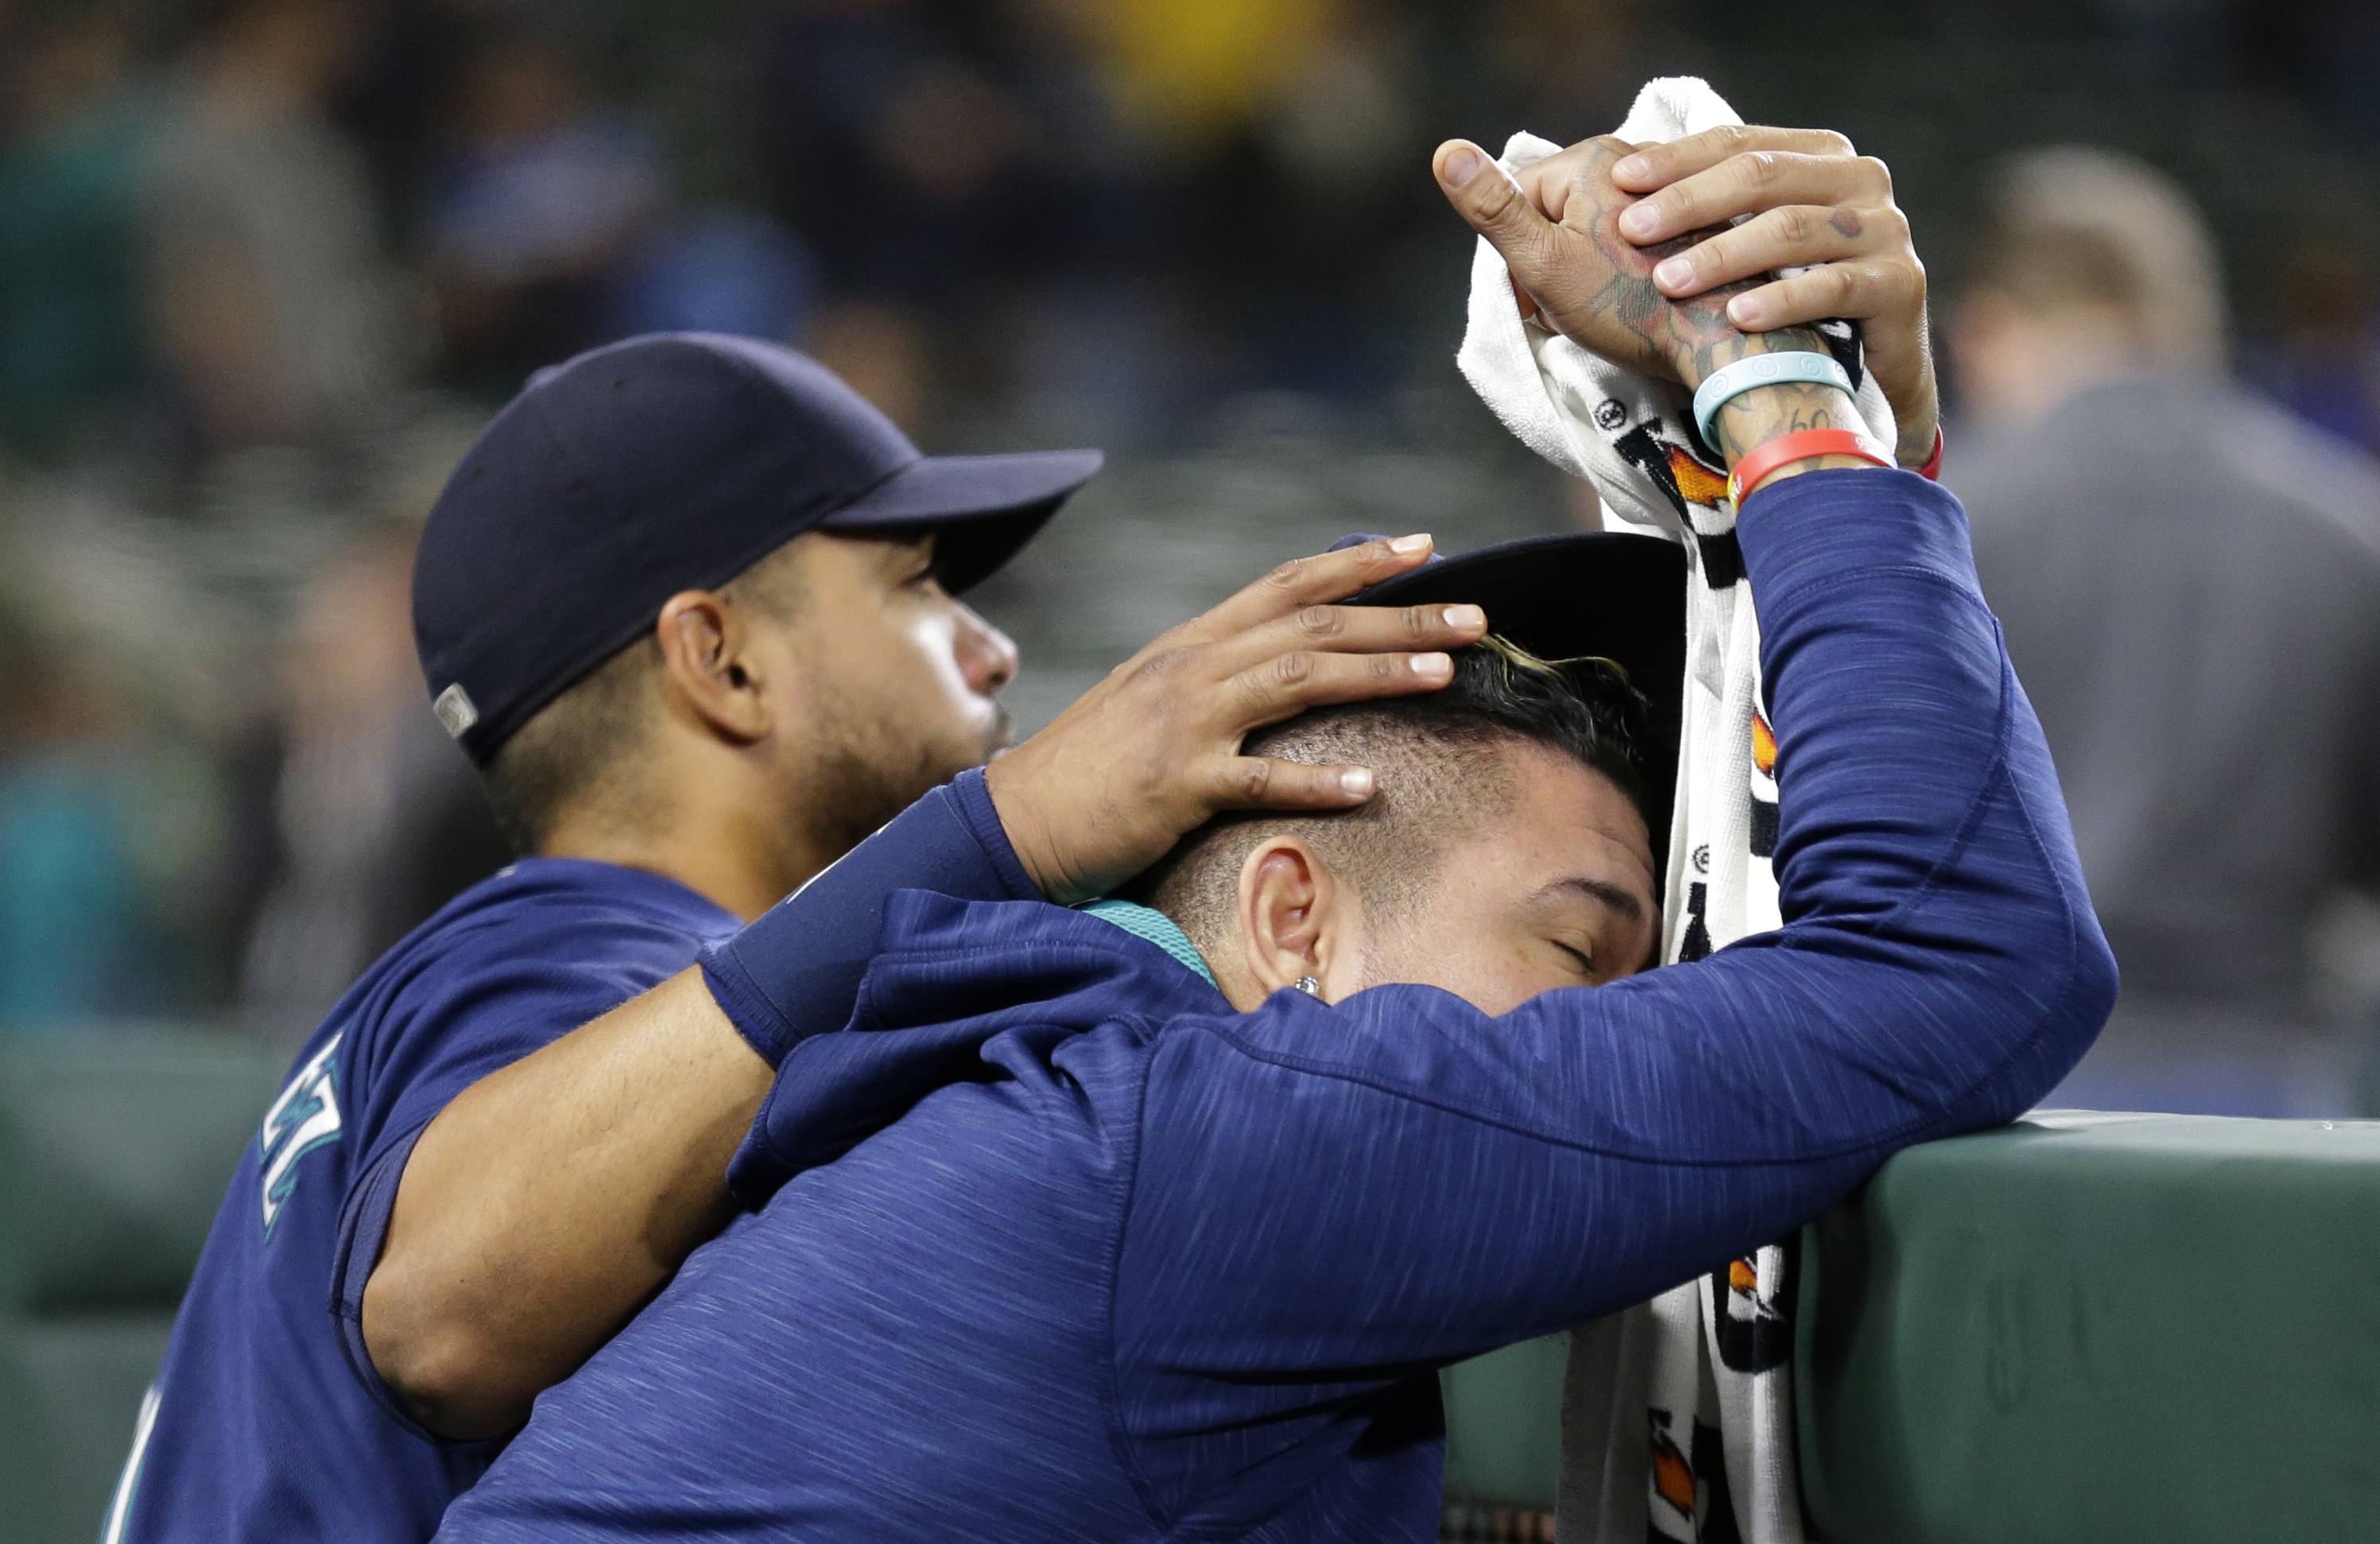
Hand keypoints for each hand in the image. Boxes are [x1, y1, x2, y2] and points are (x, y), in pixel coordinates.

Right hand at [985, 535, 1488, 903]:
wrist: (1014, 821)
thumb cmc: (1090, 770)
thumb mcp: (1152, 701)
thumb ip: (1216, 677)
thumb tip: (1283, 664)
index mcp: (1190, 645)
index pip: (1286, 584)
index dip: (1358, 561)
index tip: (1426, 546)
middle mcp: (1192, 668)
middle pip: (1312, 624)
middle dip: (1400, 613)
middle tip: (1476, 618)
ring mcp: (1185, 723)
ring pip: (1298, 679)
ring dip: (1378, 671)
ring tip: (1445, 672)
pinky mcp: (1176, 785)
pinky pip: (1260, 779)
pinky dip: (1317, 780)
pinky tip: (1369, 786)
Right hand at [1434, 135, 1859, 464]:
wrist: (1719, 343)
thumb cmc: (1628, 308)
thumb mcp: (1544, 262)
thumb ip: (1493, 208)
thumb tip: (1445, 150)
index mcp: (1590, 158)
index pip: (1522, 199)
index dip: (1520, 256)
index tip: (1540, 298)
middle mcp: (1635, 156)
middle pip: (1562, 209)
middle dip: (1558, 260)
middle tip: (1576, 306)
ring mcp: (1673, 183)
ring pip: (1601, 224)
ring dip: (1593, 265)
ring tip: (1612, 305)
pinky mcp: (1700, 215)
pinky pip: (1641, 235)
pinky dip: (1633, 265)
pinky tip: (1645, 295)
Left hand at [1610, 127, 1936, 466]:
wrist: (1868, 370)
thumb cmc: (1792, 300)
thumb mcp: (1752, 243)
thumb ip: (1712, 206)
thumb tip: (1622, 178)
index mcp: (1821, 156)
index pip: (1741, 143)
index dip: (1678, 159)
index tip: (1620, 181)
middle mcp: (1860, 179)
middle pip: (1763, 177)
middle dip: (1689, 202)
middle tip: (1632, 230)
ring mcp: (1886, 228)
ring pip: (1793, 229)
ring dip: (1723, 255)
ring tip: (1669, 280)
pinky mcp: (1900, 283)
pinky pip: (1833, 287)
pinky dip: (1781, 301)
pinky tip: (1737, 317)